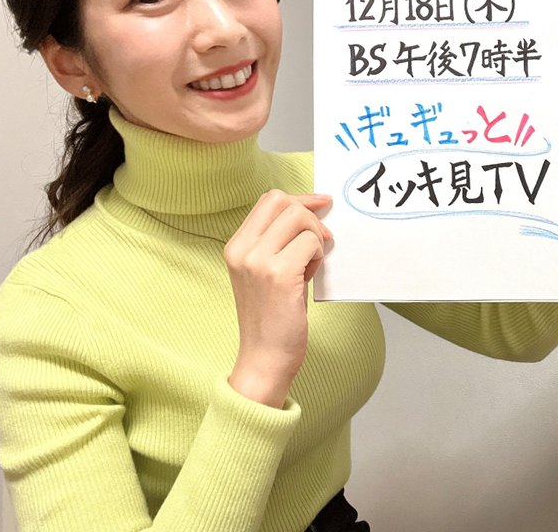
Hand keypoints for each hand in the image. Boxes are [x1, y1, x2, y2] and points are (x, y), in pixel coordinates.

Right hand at [224, 190, 331, 406]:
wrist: (264, 358)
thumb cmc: (272, 317)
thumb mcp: (264, 272)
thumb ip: (278, 242)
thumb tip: (310, 211)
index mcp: (236, 246)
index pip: (269, 200)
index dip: (299, 198)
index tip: (321, 204)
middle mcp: (242, 250)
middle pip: (284, 202)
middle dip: (310, 217)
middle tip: (320, 241)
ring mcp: (258, 261)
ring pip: (300, 219)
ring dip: (315, 239)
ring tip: (310, 265)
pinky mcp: (279, 274)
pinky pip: (311, 244)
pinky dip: (318, 256)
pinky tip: (311, 277)